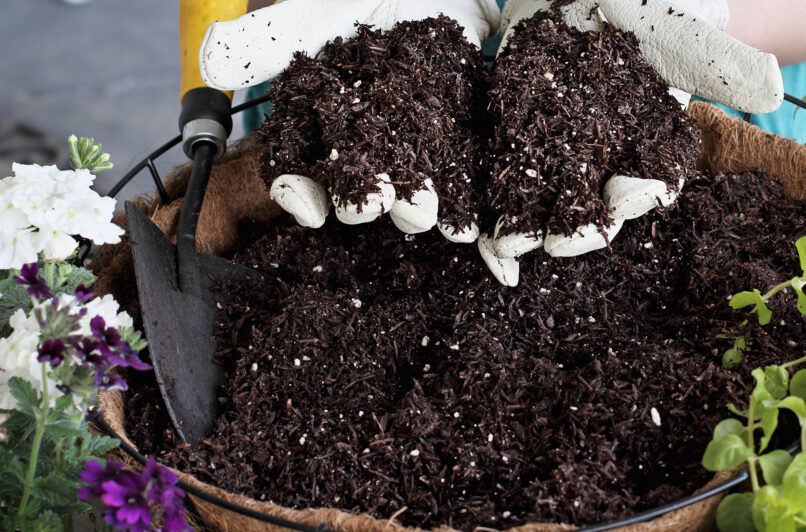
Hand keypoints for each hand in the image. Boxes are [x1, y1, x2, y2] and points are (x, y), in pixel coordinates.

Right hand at [199, 0, 498, 239]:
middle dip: (365, 206)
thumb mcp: (319, 12)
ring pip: (410, 207)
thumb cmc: (370, 0)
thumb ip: (268, 40)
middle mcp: (364, 158)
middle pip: (356, 201)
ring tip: (424, 208)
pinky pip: (462, 195)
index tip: (311, 208)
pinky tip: (473, 231)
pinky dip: (467, 217)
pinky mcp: (459, 159)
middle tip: (379, 199)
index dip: (298, 197)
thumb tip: (209, 62)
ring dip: (417, 213)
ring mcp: (413, 163)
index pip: (296, 178)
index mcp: (320, 132)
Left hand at [476, 0, 783, 285]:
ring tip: (497, 243)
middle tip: (543, 245)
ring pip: (542, 198)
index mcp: (652, 145)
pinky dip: (487, 193)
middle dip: (566, 228)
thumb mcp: (684, 30)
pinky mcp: (519, 131)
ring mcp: (561, 150)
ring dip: (521, 223)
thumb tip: (771, 87)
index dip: (633, 198)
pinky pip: (502, 169)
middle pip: (589, 205)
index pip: (649, 184)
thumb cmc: (653, 7)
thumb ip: (721, 62)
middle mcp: (607, 159)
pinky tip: (466, 214)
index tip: (613, 207)